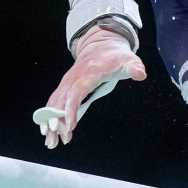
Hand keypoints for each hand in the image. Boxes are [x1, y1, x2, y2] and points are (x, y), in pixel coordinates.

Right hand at [33, 26, 145, 147]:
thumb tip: (140, 74)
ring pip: (54, 104)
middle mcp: (73, 78)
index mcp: (88, 73)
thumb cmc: (115, 56)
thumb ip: (134, 67)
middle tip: (58, 142)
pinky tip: (48, 131)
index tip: (70, 127)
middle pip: (61, 102)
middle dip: (58, 122)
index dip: (71, 110)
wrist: (100, 45)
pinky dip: (48, 116)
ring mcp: (67, 82)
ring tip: (51, 143)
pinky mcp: (65, 87)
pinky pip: (54, 102)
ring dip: (50, 123)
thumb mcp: (127, 59)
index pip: (76, 93)